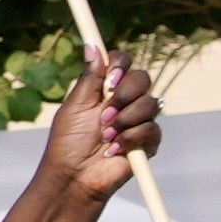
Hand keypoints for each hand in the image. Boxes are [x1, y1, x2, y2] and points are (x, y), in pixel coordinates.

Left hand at [25, 48, 161, 213]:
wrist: (74, 175)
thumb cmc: (68, 141)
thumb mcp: (75, 106)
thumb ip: (89, 78)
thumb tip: (93, 46)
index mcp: (106, 89)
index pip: (124, 63)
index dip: (121, 65)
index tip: (110, 80)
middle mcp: (125, 101)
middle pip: (142, 78)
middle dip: (124, 95)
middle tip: (104, 115)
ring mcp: (139, 120)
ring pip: (150, 104)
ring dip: (124, 120)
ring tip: (105, 136)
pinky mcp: (149, 140)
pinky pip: (152, 129)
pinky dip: (130, 138)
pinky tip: (113, 149)